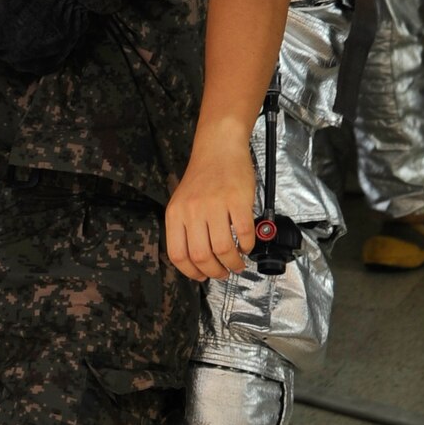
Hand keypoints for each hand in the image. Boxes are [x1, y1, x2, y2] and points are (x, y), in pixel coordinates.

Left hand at [166, 133, 256, 281]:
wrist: (218, 148)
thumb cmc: (203, 177)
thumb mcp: (183, 202)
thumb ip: (186, 228)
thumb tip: (197, 261)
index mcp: (176, 214)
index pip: (178, 254)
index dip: (191, 272)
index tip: (202, 276)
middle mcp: (192, 211)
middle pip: (201, 256)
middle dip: (215, 272)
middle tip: (224, 273)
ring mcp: (215, 205)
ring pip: (223, 249)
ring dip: (233, 263)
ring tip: (238, 263)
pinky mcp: (237, 200)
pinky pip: (244, 233)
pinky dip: (248, 245)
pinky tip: (247, 245)